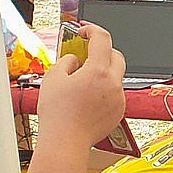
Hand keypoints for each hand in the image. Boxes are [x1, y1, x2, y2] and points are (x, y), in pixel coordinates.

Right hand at [38, 23, 127, 147]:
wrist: (66, 143)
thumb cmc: (58, 114)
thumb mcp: (53, 78)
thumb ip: (66, 61)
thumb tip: (75, 60)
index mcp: (99, 72)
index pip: (103, 39)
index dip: (92, 29)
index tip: (84, 30)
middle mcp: (114, 84)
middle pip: (116, 55)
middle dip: (103, 50)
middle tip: (86, 52)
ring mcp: (119, 99)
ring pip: (116, 76)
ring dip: (103, 71)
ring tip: (82, 78)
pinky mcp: (119, 112)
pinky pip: (115, 93)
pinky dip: (105, 88)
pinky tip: (88, 96)